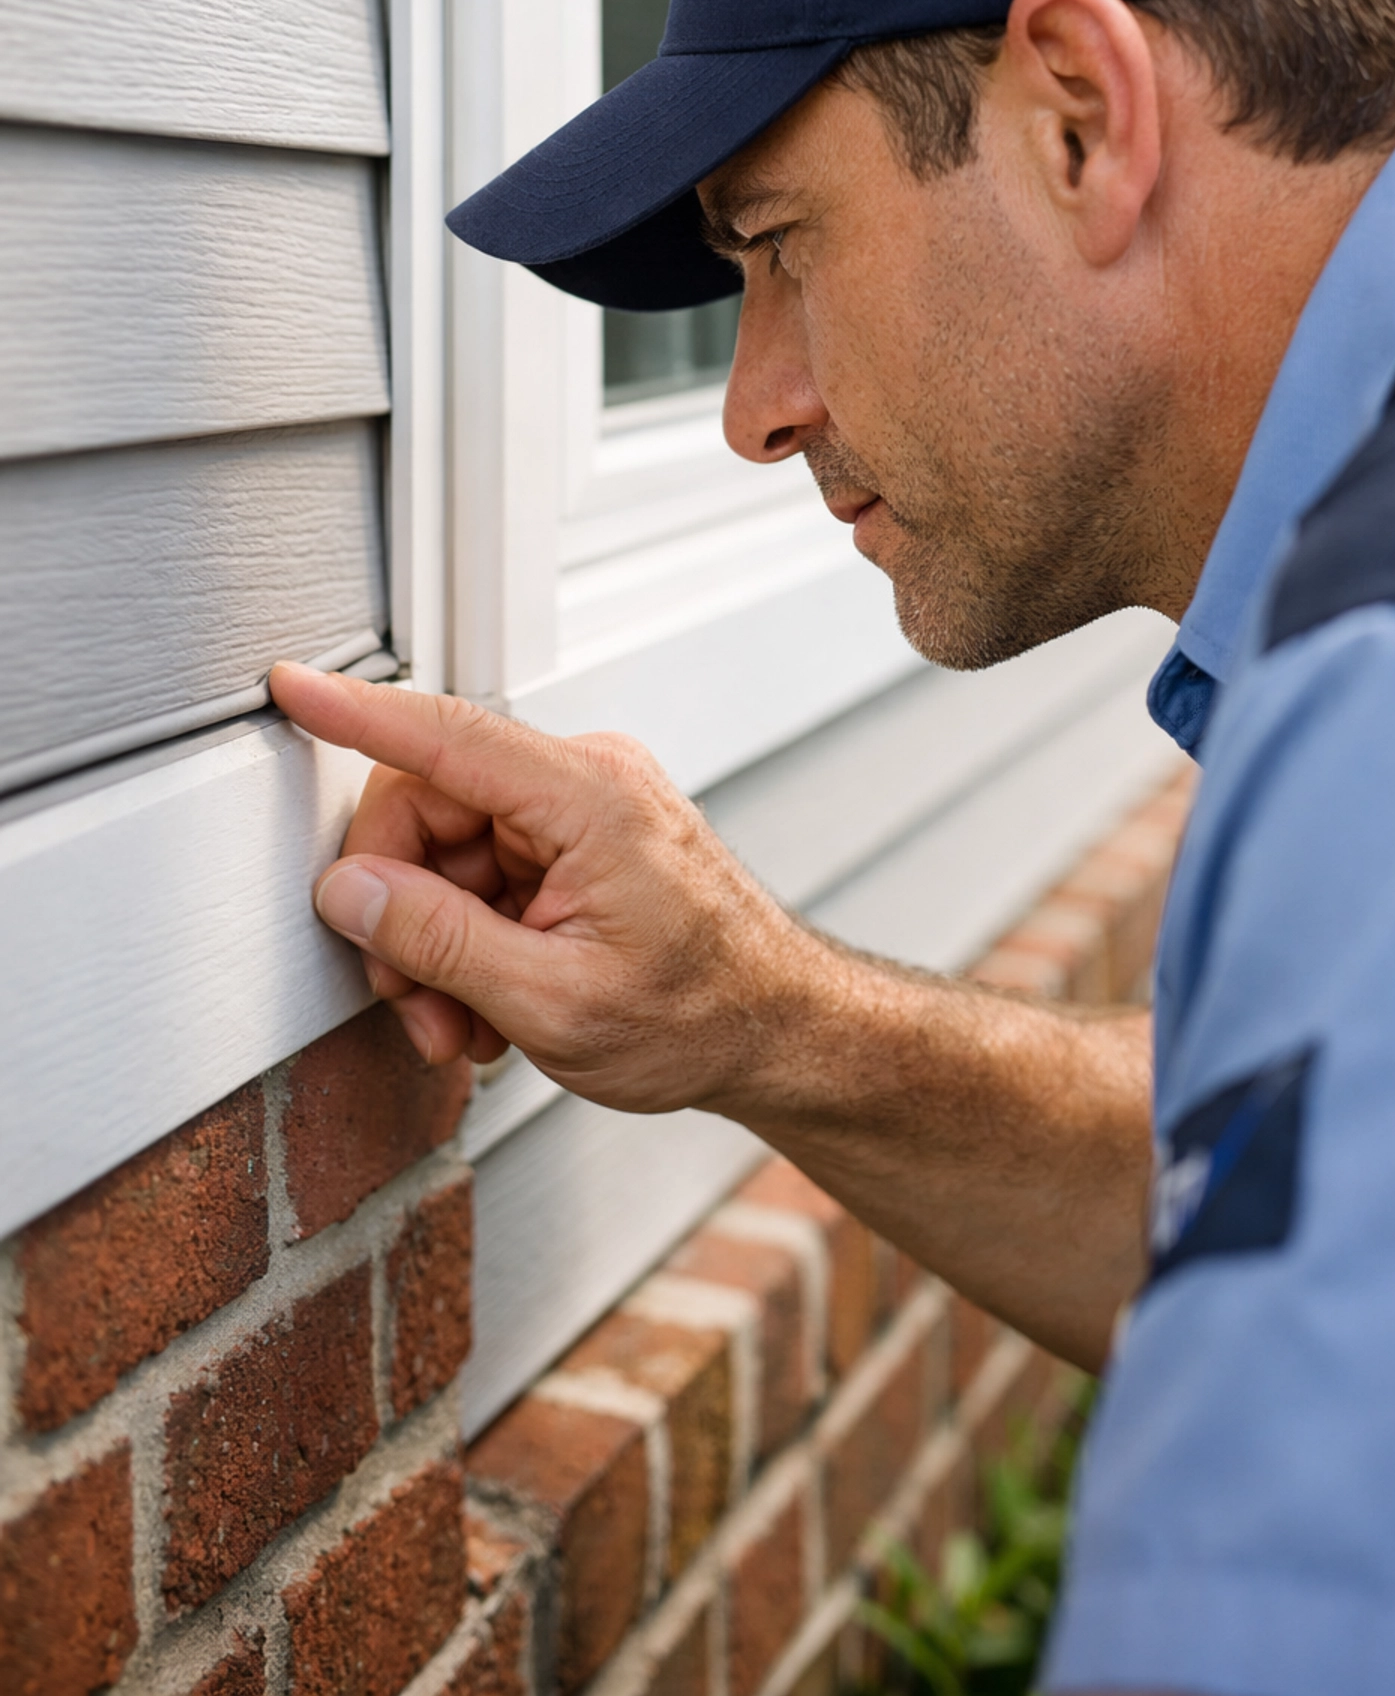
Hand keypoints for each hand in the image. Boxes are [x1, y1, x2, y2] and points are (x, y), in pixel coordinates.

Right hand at [268, 662, 816, 1095]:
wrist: (779, 1033)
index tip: (290, 687)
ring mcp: (583, 808)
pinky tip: (491, 1005)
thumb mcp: (554, 1004)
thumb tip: (351, 892)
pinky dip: (470, 941)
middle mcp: (586, 781)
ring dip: (435, 945)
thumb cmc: (702, 1018)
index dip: (355, 712)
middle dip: (401, 912)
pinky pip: (483, 871)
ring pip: (446, 852)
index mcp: (589, 799)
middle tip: (415, 1004)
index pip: (445, 736)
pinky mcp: (578, 840)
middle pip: (428, 809)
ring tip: (464, 1025)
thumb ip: (441, 941)